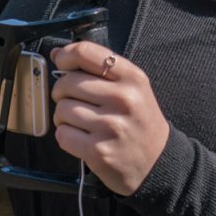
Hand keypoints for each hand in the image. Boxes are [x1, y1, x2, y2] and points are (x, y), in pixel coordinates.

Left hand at [50, 41, 169, 195]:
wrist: (158, 163)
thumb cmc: (139, 122)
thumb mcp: (132, 88)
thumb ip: (98, 68)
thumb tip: (57, 53)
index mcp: (132, 78)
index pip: (86, 53)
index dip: (66, 56)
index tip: (61, 63)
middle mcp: (123, 99)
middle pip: (67, 82)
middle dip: (62, 92)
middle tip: (73, 101)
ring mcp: (111, 126)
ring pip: (62, 109)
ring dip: (63, 117)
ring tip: (79, 122)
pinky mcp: (98, 151)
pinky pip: (63, 134)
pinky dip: (66, 136)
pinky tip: (81, 138)